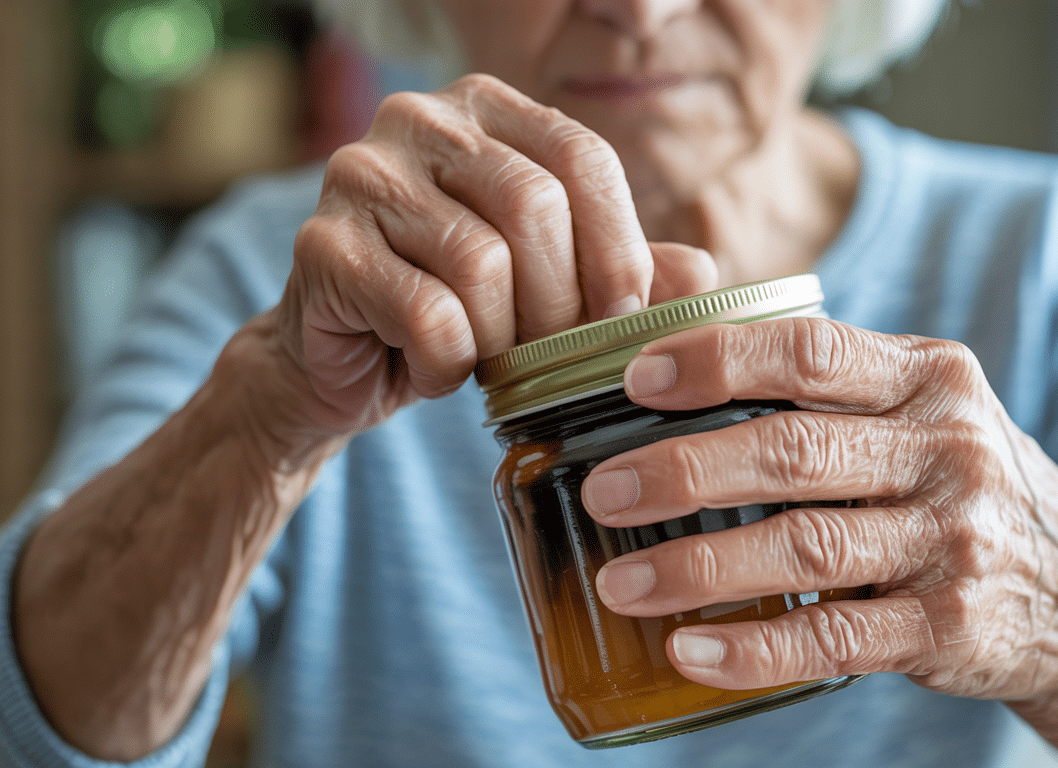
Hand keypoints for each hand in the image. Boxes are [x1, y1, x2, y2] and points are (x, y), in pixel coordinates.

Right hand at [270, 73, 715, 438]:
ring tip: (483, 358)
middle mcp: (419, 119)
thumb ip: (629, 270)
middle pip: (535, 207)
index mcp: (486, 108)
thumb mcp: (556, 284)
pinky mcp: (322, 245)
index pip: (583, 157)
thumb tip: (703, 273)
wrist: (344, 359)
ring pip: (481, 264)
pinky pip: (428, 316)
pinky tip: (433, 366)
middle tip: (548, 355)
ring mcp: (360, 174)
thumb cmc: (462, 310)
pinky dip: (448, 364)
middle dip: (559, 305)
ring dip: (501, 341)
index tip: (621, 318)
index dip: (618, 249)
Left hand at [580, 318, 1057, 766]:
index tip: (635, 378)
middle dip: (685, 470)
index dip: (716, 360)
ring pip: (807, 547)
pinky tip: (690, 649)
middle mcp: (947, 450)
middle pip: (794, 451)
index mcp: (927, 376)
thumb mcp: (914, 402)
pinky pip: (837, 637)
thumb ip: (819, 372)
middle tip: (604, 490)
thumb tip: (674, 324)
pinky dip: (757, 648)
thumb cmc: (952, 475)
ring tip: (620, 581)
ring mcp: (953, 541)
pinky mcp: (951, 626)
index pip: (809, 352)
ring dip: (700, 567)